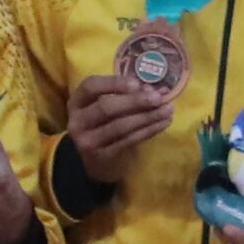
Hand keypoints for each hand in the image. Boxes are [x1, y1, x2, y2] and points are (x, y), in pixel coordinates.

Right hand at [62, 60, 181, 174]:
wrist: (93, 161)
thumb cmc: (102, 124)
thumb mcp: (105, 106)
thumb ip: (125, 94)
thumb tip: (154, 89)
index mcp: (76, 102)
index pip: (90, 86)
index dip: (114, 83)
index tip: (137, 83)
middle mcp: (78, 121)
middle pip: (106, 108)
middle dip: (135, 101)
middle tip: (158, 98)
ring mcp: (88, 141)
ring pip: (120, 126)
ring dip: (147, 117)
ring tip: (167, 110)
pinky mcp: (102, 156)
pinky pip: (128, 141)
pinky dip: (148, 131)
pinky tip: (162, 123)